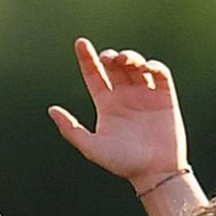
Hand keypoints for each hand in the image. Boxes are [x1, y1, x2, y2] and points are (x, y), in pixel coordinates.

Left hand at [47, 39, 190, 193]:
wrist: (154, 172)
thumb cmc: (123, 163)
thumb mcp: (91, 148)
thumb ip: (71, 129)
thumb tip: (51, 109)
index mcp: (106, 105)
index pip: (94, 75)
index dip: (87, 58)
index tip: (80, 43)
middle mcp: (124, 97)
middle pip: (115, 66)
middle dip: (111, 56)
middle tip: (109, 59)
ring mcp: (145, 96)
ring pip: (136, 65)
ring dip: (131, 57)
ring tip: (126, 61)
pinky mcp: (165, 98)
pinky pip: (160, 74)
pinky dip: (154, 66)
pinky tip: (147, 68)